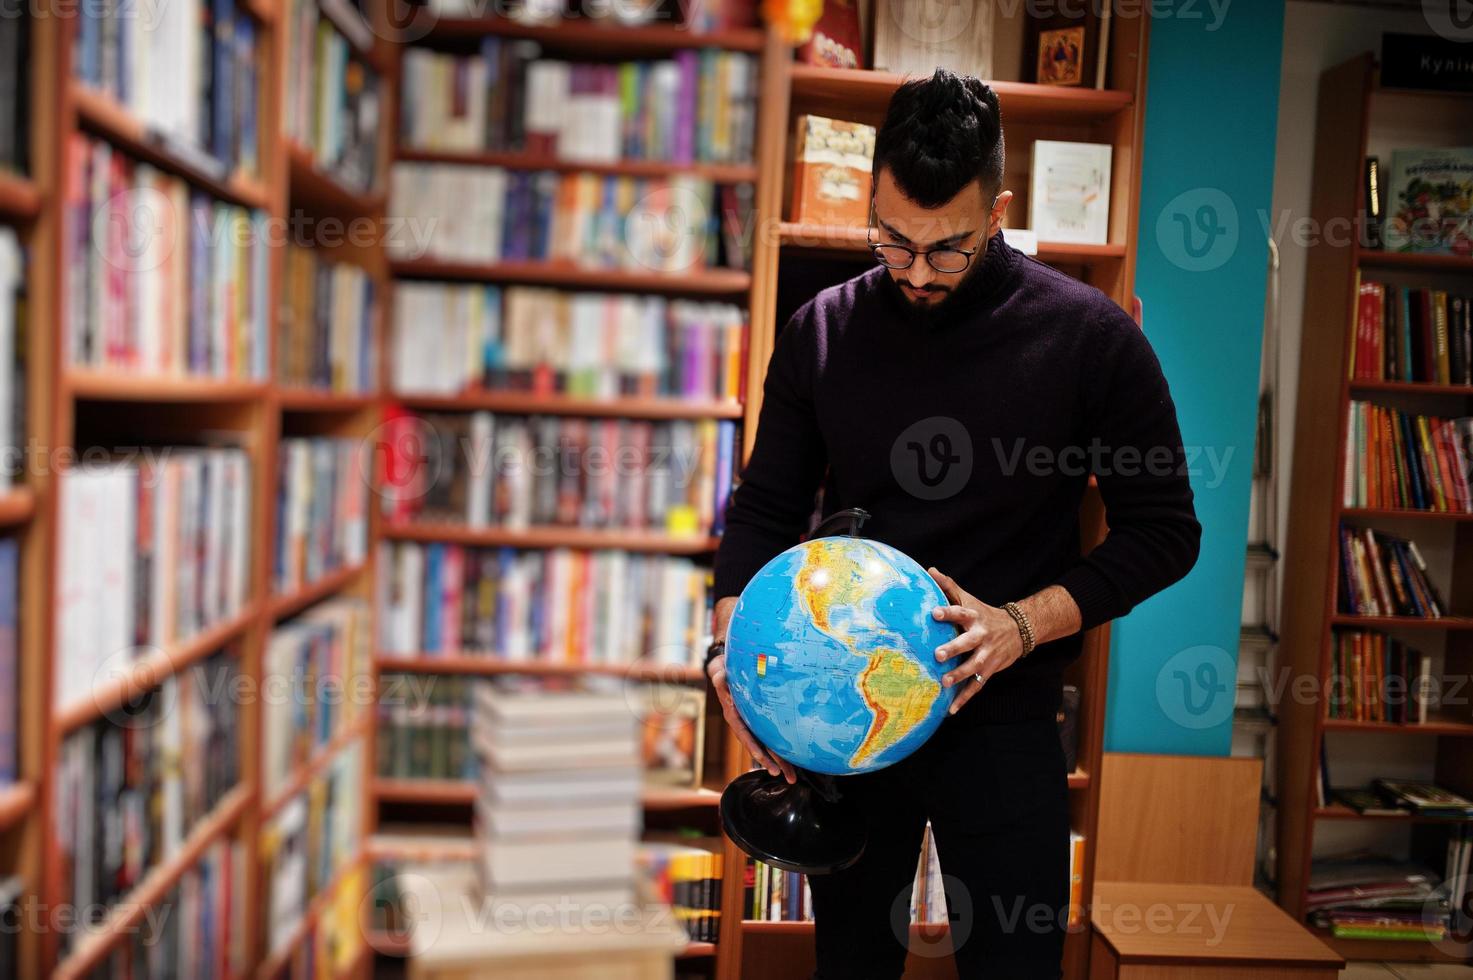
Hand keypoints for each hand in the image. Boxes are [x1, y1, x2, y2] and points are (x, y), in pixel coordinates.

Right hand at [708, 653, 796, 783]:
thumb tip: (719, 678)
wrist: (729, 670)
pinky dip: (782, 749)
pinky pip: (772, 737)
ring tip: (792, 777)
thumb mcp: (720, 671)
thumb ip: (720, 676)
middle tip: (783, 775)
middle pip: (759, 745)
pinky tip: (795, 760)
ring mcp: (754, 725)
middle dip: (771, 761)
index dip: (752, 746)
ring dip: (780, 761)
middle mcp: (745, 724)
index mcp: (734, 715)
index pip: (744, 733)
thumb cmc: (725, 670)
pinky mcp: (762, 723)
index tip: (760, 758)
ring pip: (768, 745)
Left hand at [927, 567, 1025, 714]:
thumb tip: (929, 570)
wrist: (1019, 630)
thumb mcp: (969, 598)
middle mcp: (982, 636)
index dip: (948, 611)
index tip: (934, 613)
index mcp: (974, 616)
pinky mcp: (990, 669)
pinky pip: (977, 685)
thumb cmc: (984, 613)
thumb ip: (949, 586)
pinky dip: (965, 698)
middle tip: (937, 655)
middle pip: (968, 642)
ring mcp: (987, 654)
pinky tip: (952, 710)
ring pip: (974, 666)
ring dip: (960, 675)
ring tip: (944, 683)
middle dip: (954, 649)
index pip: (960, 611)